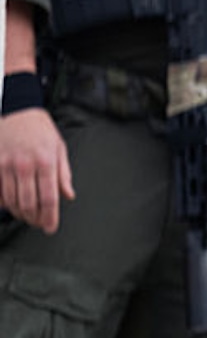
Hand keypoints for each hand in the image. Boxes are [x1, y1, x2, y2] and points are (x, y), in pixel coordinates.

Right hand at [0, 108, 74, 232]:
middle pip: (29, 203)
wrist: (16, 109)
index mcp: (46, 162)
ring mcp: (6, 164)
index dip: (50, 217)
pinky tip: (10, 205)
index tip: (50, 228)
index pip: (49, 198)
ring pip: (11, 200)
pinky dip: (3, 202)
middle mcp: (25, 165)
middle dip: (35, 219)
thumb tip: (68, 195)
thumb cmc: (40, 129)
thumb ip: (64, 174)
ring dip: (20, 213)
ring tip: (27, 217)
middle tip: (39, 224)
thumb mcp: (59, 148)